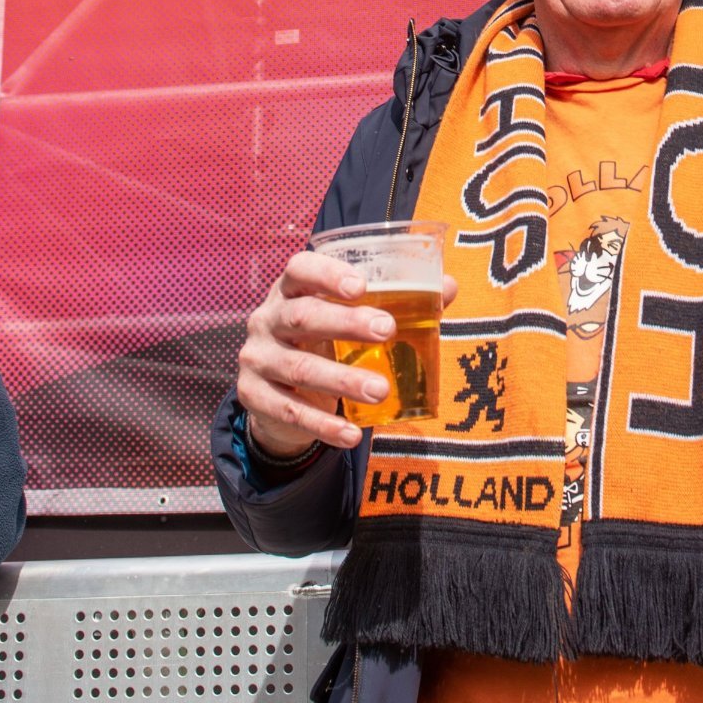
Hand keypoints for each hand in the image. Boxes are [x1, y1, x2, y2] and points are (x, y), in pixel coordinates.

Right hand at [236, 250, 456, 455]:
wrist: (275, 391)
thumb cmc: (322, 340)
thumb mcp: (346, 318)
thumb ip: (395, 301)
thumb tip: (449, 287)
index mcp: (290, 290)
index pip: (300, 269)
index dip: (327, 274)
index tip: (361, 285)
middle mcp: (267, 319)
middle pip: (302, 316)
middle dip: (346, 322)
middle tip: (388, 330)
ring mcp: (256, 358)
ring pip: (298, 367)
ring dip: (342, 379)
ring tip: (381, 390)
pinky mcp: (253, 396)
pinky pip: (289, 411)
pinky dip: (323, 425)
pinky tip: (352, 434)